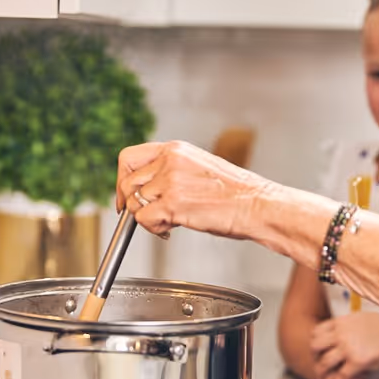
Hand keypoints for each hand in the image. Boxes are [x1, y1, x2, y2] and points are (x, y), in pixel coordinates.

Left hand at [117, 141, 273, 238]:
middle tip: (150, 216)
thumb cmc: (236, 192)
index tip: (124, 196)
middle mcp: (170, 161)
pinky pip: (143, 220)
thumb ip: (173, 171)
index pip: (129, 158)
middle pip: (127, 183)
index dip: (121, 179)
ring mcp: (171, 181)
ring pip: (134, 203)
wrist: (257, 205)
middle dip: (133, 204)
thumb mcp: (199, 167)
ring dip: (145, 218)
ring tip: (168, 223)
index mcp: (176, 149)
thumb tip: (150, 188)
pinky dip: (153, 229)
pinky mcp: (174, 204)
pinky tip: (170, 229)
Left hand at [310, 313, 378, 378]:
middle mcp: (342, 334)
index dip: (315, 342)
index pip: (317, 331)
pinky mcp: (357, 362)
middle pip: (315, 346)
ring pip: (324, 363)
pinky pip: (339, 376)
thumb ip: (347, 326)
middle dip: (315, 356)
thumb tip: (339, 330)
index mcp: (342, 322)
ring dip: (322, 372)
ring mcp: (348, 348)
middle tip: (319, 363)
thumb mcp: (361, 319)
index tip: (318, 349)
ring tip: (324, 378)